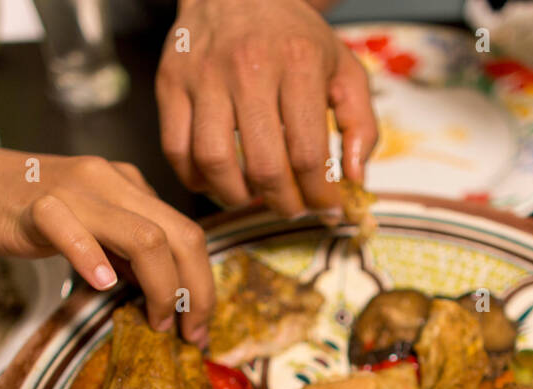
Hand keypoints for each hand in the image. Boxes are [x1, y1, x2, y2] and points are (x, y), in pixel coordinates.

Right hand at [0, 114, 214, 344]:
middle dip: (195, 292)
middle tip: (191, 334)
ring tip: (156, 322)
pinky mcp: (35, 204)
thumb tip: (161, 292)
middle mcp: (112, 181)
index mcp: (129, 186)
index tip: (199, 327)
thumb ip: (123, 250)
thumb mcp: (88, 224)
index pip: (188, 233)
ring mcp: (75, 190)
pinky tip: (102, 287)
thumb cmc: (23, 208)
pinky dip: (93, 259)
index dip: (203, 284)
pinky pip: (72, 229)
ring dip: (161, 287)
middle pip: (180, 235)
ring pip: (142, 235)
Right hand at [155, 0, 376, 214]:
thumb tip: (355, 180)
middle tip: (291, 208)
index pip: (308, 153)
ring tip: (252, 198)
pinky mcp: (171, 83)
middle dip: (282, 203)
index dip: (319, 194)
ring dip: (236, 197)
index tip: (326, 208)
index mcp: (298, 64)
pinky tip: (216, 181)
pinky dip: (195, 178)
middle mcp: (248, 68)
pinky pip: (176, 149)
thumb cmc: (293, 36)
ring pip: (214, 162)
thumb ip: (361, 124)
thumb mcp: (343, 68)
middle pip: (263, 166)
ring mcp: (204, 77)